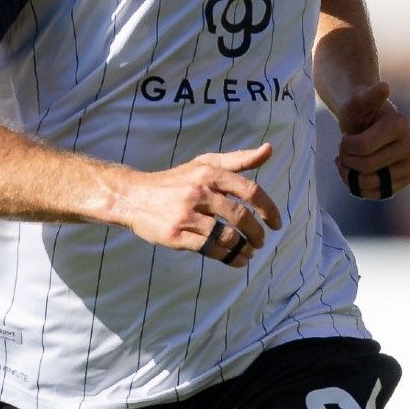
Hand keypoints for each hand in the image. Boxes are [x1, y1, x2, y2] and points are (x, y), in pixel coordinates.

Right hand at [119, 143, 282, 267]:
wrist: (133, 196)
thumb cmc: (175, 180)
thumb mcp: (204, 164)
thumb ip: (238, 159)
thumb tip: (269, 149)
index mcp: (208, 173)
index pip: (250, 190)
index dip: (268, 209)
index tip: (277, 223)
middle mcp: (198, 191)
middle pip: (240, 216)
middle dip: (257, 233)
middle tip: (261, 241)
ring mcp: (185, 215)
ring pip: (226, 236)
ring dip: (244, 248)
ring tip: (249, 252)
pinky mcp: (175, 235)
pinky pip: (209, 249)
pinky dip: (227, 257)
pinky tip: (234, 259)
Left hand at [335, 81, 409, 200]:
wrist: (364, 122)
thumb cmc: (358, 109)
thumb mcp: (357, 99)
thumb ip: (368, 94)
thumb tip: (383, 87)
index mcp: (401, 124)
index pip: (364, 148)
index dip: (346, 146)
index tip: (344, 138)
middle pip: (368, 167)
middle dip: (348, 160)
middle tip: (343, 151)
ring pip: (373, 184)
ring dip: (352, 176)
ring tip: (346, 163)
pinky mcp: (406, 179)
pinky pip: (379, 195)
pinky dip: (360, 189)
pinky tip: (354, 174)